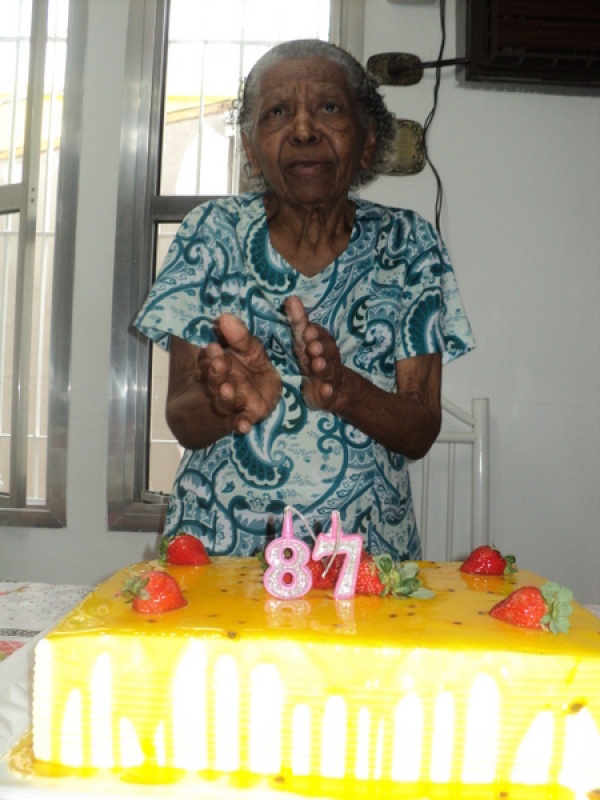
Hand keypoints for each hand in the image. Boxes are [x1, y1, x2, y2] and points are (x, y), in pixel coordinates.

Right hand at [200, 313, 281, 433]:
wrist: (263, 392)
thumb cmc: (250, 366)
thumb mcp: (249, 348)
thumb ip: (239, 337)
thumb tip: (226, 317)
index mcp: (219, 366)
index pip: (213, 361)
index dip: (213, 356)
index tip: (213, 347)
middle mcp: (224, 385)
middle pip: (218, 380)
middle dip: (217, 372)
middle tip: (218, 362)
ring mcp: (236, 403)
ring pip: (227, 399)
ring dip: (225, 395)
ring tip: (226, 389)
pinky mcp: (250, 415)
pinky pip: (242, 421)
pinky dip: (241, 424)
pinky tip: (244, 426)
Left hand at [284, 295, 345, 410]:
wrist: (335, 389)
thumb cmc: (314, 359)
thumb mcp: (305, 341)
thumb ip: (299, 322)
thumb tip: (291, 298)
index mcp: (322, 344)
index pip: (320, 335)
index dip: (315, 333)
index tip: (307, 331)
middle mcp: (328, 358)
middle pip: (327, 352)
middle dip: (321, 348)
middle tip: (312, 346)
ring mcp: (330, 377)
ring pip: (329, 371)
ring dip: (324, 367)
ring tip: (318, 365)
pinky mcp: (328, 395)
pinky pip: (329, 394)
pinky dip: (328, 392)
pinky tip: (325, 390)